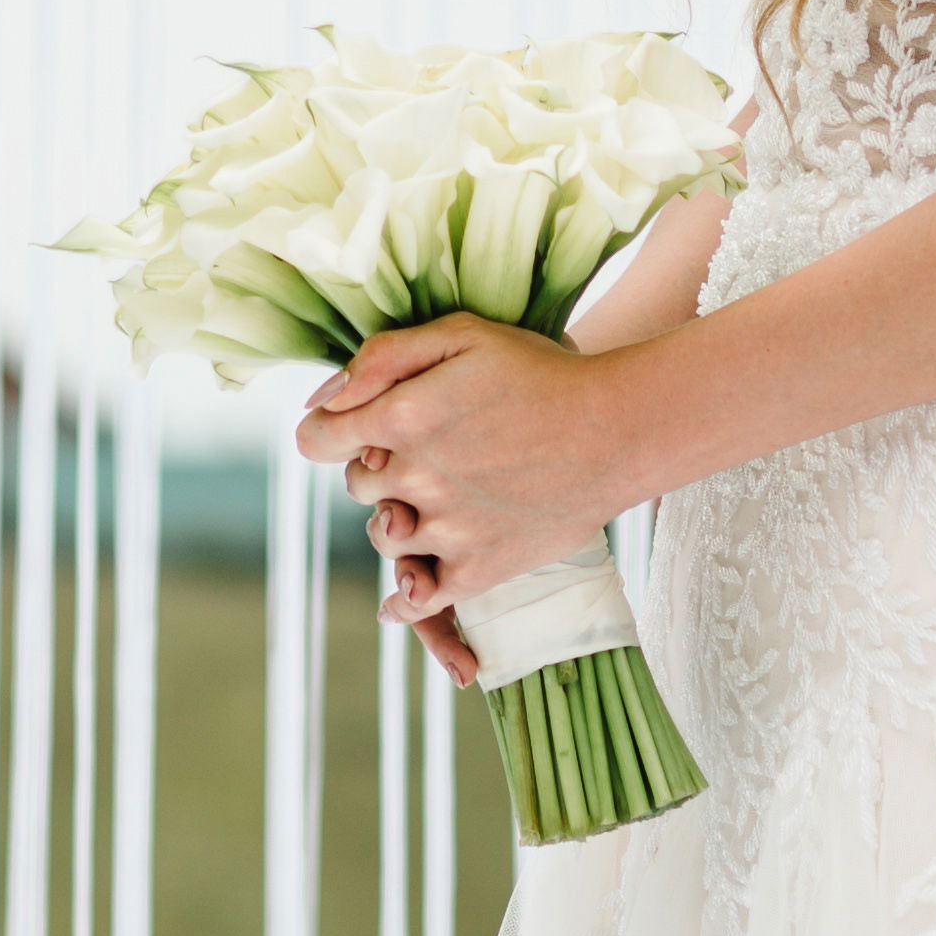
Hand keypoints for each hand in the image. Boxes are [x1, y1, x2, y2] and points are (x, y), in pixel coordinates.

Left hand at [294, 313, 634, 622]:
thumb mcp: (460, 334)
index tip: (346, 429)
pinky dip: (406, 600)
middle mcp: (415, 478)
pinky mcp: (480, 569)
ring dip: (397, 519)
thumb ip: (381, 358)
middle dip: (375, 468)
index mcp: (401, 417)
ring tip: (430, 502)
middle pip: (357, 485)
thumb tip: (321, 398)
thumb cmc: (541, 372)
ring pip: (386, 536)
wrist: (618, 429)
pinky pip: (421, 600)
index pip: (316, 439)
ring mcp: (447, 529)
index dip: (327, 430)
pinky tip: (406, 593)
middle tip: (418, 454)